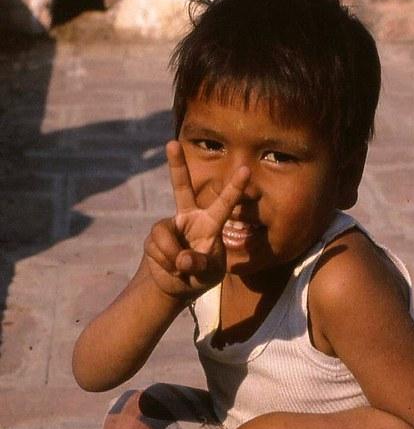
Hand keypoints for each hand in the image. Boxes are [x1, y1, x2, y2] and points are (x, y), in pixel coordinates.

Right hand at [142, 141, 249, 299]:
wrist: (177, 285)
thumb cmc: (202, 275)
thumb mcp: (210, 275)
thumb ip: (200, 266)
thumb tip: (182, 259)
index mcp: (211, 222)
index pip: (225, 203)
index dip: (235, 186)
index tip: (246, 169)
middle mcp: (190, 218)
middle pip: (181, 187)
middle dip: (176, 165)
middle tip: (171, 143)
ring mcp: (170, 225)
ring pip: (165, 236)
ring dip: (172, 257)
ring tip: (180, 269)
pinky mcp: (154, 237)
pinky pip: (157, 248)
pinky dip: (165, 263)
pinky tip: (170, 269)